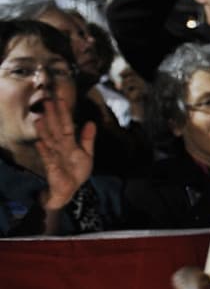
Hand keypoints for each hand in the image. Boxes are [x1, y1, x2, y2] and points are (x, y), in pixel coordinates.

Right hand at [34, 93, 95, 210]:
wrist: (70, 189)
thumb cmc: (77, 170)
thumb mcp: (87, 154)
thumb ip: (88, 139)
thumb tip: (91, 122)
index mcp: (70, 142)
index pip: (67, 125)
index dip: (64, 113)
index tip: (60, 99)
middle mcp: (60, 146)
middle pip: (56, 128)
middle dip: (52, 116)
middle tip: (47, 101)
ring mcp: (54, 155)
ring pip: (49, 140)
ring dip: (44, 130)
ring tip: (39, 118)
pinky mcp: (51, 166)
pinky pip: (47, 157)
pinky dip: (44, 150)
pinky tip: (40, 143)